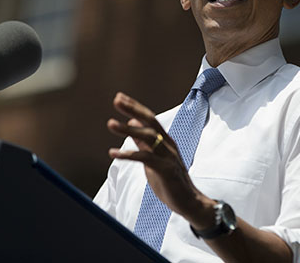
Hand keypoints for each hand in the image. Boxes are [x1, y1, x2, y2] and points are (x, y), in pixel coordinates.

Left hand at [107, 92, 214, 227]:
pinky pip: (145, 158)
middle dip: (133, 109)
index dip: (135, 108)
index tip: (120, 98)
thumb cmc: (170, 181)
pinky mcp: (165, 169)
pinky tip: (113, 153)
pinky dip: (128, 155)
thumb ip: (144, 143)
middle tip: (117, 100)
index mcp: (165, 141)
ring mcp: (168, 156)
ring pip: (148, 137)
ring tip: (110, 123)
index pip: (149, 119)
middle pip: (150, 122)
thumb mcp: (153, 159)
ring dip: (127, 130)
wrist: (188, 202)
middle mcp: (168, 144)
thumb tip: (132, 125)